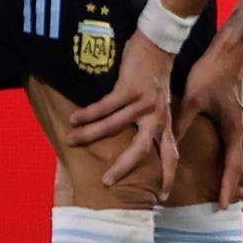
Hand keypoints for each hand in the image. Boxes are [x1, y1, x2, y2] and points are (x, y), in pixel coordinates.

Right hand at [68, 32, 177, 194]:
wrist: (159, 44)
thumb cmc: (155, 77)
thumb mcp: (161, 104)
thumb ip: (153, 123)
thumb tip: (140, 144)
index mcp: (165, 123)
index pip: (171, 154)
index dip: (169, 176)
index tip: (163, 197)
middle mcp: (157, 116)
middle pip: (141, 149)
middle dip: (123, 167)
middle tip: (107, 182)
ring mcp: (144, 103)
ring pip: (113, 126)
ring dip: (89, 135)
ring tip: (71, 140)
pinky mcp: (130, 88)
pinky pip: (105, 107)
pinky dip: (88, 114)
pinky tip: (74, 118)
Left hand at [172, 41, 242, 206]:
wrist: (231, 50)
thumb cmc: (211, 72)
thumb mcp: (191, 99)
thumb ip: (181, 124)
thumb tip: (168, 146)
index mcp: (234, 128)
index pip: (233, 167)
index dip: (229, 188)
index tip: (225, 206)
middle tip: (241, 207)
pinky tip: (236, 158)